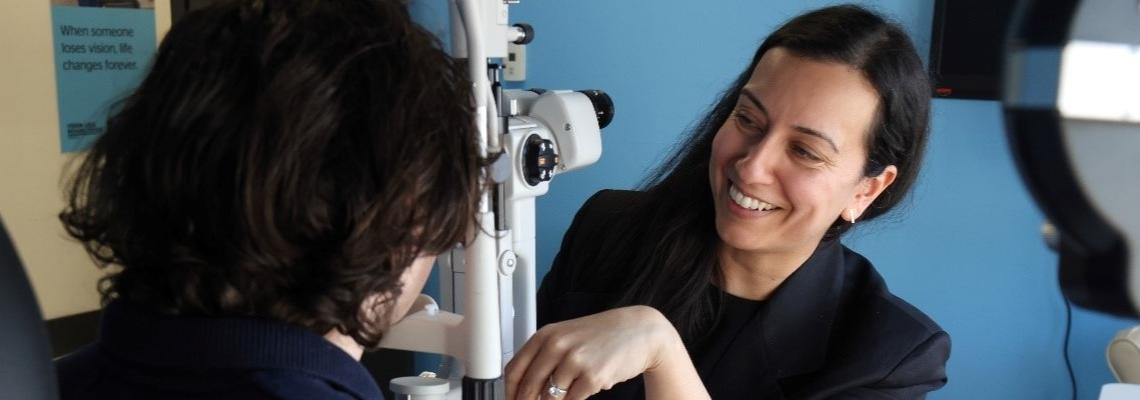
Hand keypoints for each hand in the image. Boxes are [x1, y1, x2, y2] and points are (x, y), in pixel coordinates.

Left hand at [504, 305, 679, 399]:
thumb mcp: (567, 337)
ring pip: (550, 398)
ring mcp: (575, 361)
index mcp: (546, 335)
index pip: (514, 370)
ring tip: (570, 391)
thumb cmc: (602, 336)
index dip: (510, 392)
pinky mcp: (593, 376)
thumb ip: (544, 358)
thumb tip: (524, 389)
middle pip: (528, 388)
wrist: (639, 331)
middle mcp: (557, 345)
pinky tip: (584, 389)